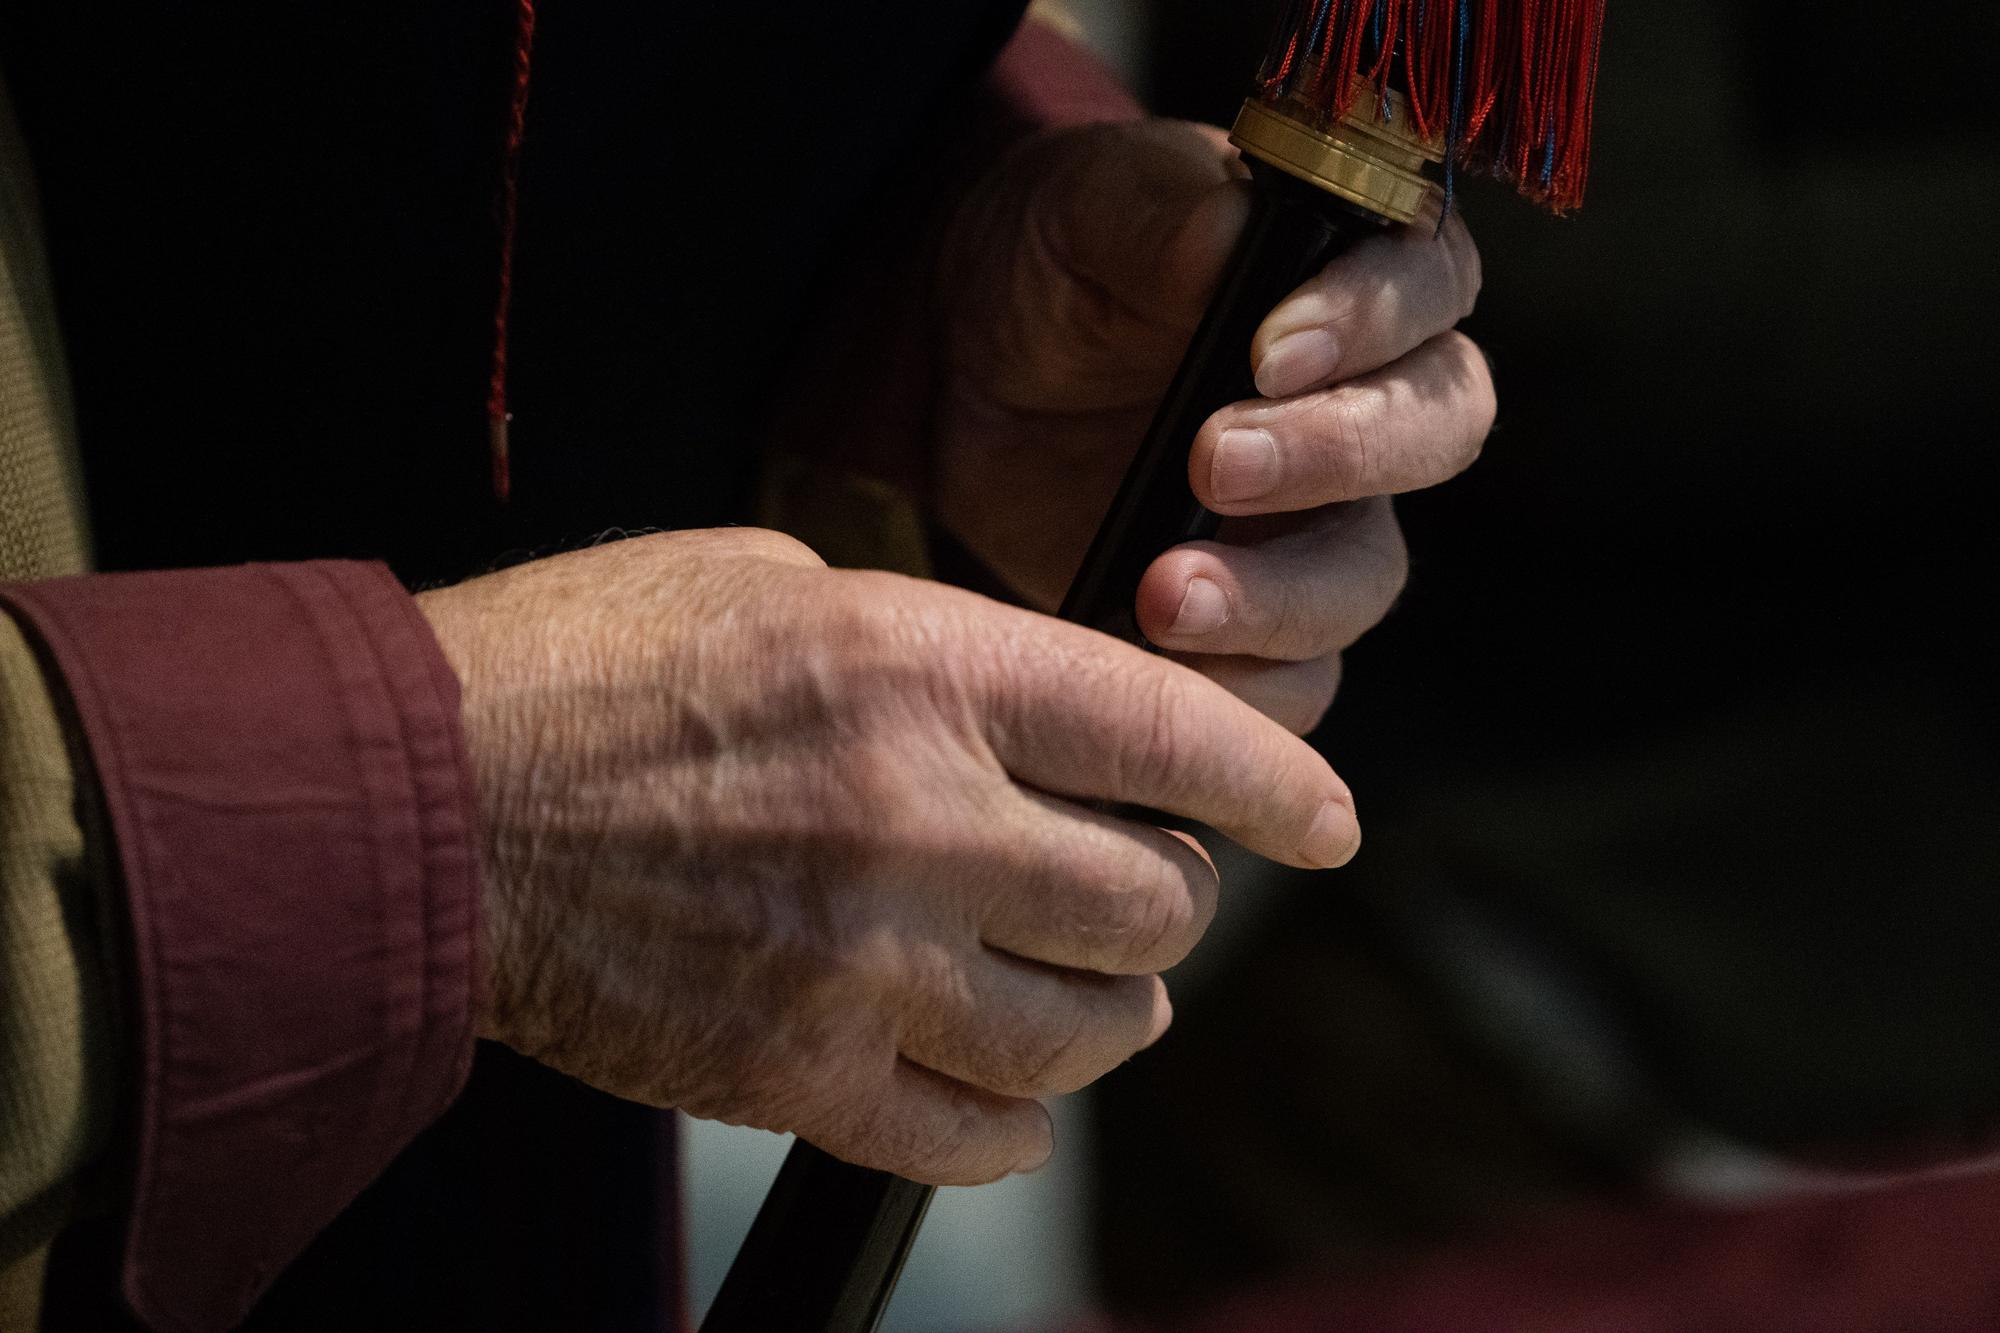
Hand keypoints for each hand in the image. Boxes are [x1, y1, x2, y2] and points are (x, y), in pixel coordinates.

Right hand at [417, 530, 1355, 1184]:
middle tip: (1136, 884)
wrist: (418, 804)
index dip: (1280, 784)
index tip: (1326, 819)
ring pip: (1091, 1033)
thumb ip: (929, 644)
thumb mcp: (771, 584)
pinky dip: (1018, 1114)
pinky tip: (994, 1073)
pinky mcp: (799, 1077)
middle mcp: (918, 821)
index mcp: (921, 668)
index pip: (1174, 736)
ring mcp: (863, 966)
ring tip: (1071, 980)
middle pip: (1154, 904)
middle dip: (1172, 898)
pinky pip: (984, 1137)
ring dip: (1106, 1009)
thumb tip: (1036, 703)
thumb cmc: (584, 667)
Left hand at [934, 119, 1494, 732]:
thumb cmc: (1058, 263)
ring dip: (1275, 596)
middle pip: (1434, 435)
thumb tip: (1235, 229)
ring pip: (1364, 577)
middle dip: (1334, 455)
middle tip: (1212, 462)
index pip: (1428, 288)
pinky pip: (1293, 681)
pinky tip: (1150, 658)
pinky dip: (1233, 689)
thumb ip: (1165, 214)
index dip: (1371, 321)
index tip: (1266, 351)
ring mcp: (1320, 525)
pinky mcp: (1259, 622)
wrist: (968, 373)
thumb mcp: (1088, 209)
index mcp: (1358, 276)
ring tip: (1163, 591)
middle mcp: (1369, 404)